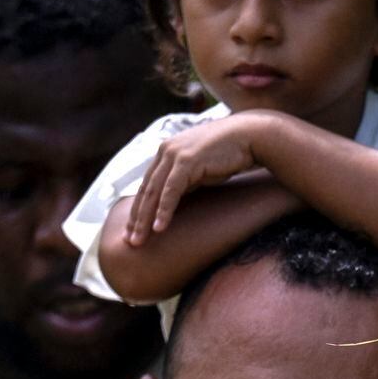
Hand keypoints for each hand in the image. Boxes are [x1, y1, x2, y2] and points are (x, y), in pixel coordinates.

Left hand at [121, 115, 286, 246]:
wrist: (248, 136)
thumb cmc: (227, 154)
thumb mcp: (198, 169)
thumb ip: (183, 181)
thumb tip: (172, 201)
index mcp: (166, 152)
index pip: (146, 185)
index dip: (138, 209)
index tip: (133, 231)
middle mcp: (165, 151)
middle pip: (145, 190)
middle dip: (136, 218)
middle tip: (129, 242)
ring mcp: (174, 154)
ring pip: (153, 192)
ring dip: (144, 219)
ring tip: (139, 240)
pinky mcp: (187, 161)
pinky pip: (171, 191)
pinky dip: (164, 210)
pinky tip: (159, 228)